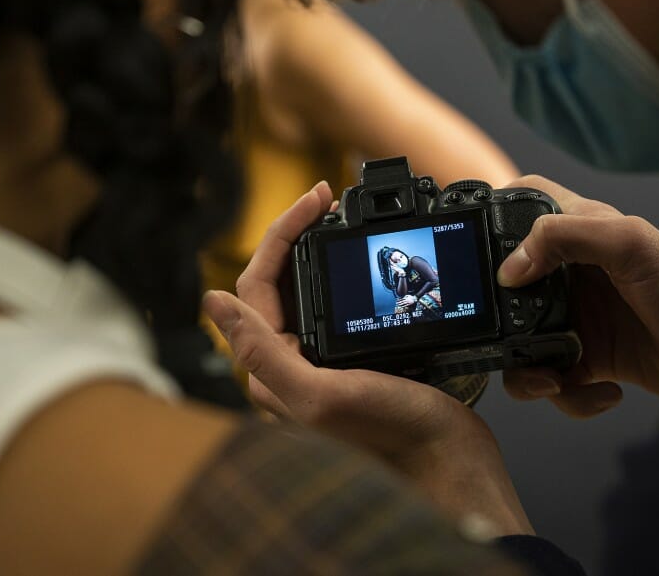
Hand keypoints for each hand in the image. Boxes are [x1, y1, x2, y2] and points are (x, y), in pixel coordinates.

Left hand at [203, 181, 532, 533]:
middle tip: (327, 198)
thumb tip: (213, 300)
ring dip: (318, 250)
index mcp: (274, 369)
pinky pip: (337, 306)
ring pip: (308, 291)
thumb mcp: (319, 393)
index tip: (315, 199)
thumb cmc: (387, 435)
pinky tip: (363, 261)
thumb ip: (263, 349)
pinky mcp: (355, 360)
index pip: (258, 286)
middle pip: (279, 282)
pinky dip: (344, 275)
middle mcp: (292, 364)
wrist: (446, 462)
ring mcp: (323, 361)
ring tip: (339, 219)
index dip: (281, 235)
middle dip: (296, 234)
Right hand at [497, 176, 658, 416]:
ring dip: (526, 372)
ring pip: (518, 343)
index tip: (480, 251)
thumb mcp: (626, 242)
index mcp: (578, 232)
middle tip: (509, 336)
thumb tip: (511, 269)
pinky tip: (601, 391)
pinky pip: (551, 381)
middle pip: (505, 286)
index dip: (494, 221)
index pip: (523, 207)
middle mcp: (569, 274)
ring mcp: (574, 318)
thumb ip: (563, 236)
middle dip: (497, 318)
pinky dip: (567, 396)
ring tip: (553, 380)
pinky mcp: (586, 360)